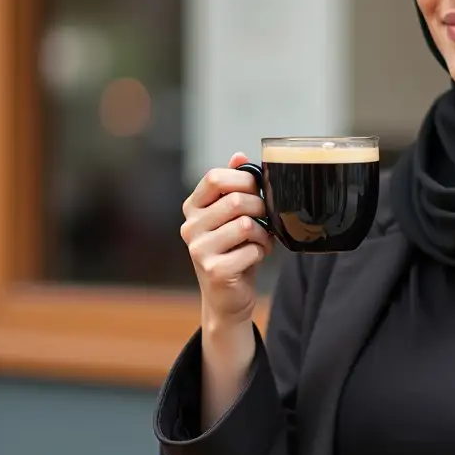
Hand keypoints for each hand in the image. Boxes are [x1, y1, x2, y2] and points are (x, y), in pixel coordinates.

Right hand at [181, 152, 273, 327]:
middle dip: (260, 208)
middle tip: (265, 219)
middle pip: (235, 200)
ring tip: (261, 240)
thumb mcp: (231, 216)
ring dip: (263, 233)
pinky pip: (251, 250)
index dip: (243, 179)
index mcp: (193, 208)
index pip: (214, 177)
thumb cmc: (233, 251)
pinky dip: (262, 252)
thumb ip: (233, 187)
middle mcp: (190, 227)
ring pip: (246, 225)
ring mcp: (199, 250)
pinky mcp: (214, 270)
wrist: (227, 298)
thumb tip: (239, 156)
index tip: (256, 191)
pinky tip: (255, 257)